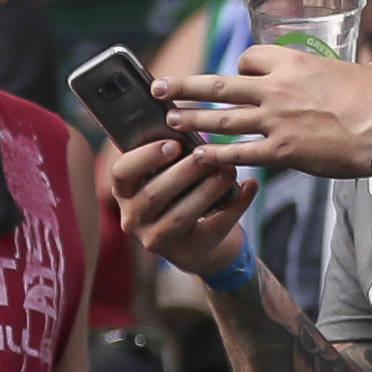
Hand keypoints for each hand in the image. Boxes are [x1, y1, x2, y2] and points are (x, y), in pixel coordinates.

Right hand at [108, 136, 256, 284]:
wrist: (197, 240)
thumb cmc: (180, 192)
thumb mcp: (165, 173)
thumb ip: (169, 153)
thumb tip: (190, 120)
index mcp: (124, 191)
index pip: (122, 172)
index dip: (146, 157)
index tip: (174, 143)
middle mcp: (133, 217)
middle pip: (154, 194)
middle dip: (183, 173)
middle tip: (206, 155)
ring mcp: (156, 238)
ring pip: (181, 215)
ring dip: (207, 190)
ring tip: (229, 169)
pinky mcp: (185, 251)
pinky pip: (212, 227)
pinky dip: (235, 205)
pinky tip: (249, 186)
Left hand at [157, 47, 371, 181]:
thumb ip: (360, 66)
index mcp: (294, 62)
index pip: (249, 58)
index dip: (240, 66)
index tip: (237, 73)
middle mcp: (276, 88)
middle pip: (219, 84)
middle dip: (185, 86)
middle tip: (158, 87)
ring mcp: (275, 121)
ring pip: (220, 118)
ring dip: (191, 119)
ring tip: (170, 120)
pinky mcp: (280, 151)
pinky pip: (238, 154)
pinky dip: (215, 157)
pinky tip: (198, 158)